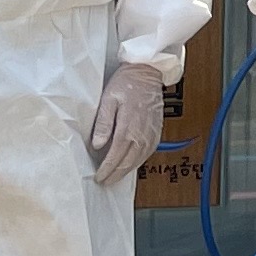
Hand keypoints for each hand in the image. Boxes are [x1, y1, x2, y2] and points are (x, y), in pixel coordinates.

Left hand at [91, 64, 166, 185]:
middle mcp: (142, 134)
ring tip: (115, 177)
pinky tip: (131, 164)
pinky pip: (148, 153)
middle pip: (128, 162)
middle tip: (104, 182)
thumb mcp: (108, 99)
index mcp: (128, 127)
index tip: (98, 177)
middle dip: (115, 174)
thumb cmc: (127, 83)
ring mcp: (151, 134)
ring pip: (139, 160)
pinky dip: (139, 162)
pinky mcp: (156, 131)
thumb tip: (98, 144)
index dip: (107, 169)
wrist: (148, 73)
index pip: (116, 156)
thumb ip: (104, 123)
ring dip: (127, 171)